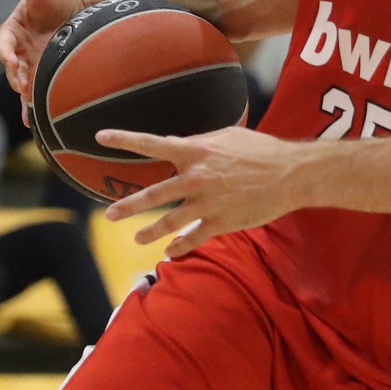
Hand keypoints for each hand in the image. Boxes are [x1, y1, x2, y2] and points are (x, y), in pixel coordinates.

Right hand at [0, 0, 87, 103]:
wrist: (78, 5)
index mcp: (14, 27)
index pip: (4, 41)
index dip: (5, 51)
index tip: (10, 59)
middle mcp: (19, 46)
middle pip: (11, 65)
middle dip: (14, 76)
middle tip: (21, 86)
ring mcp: (30, 60)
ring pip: (21, 81)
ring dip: (23, 96)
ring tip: (28, 111)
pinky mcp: (43, 70)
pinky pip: (34, 89)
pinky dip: (33, 104)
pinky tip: (33, 121)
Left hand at [99, 126, 307, 256]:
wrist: (291, 174)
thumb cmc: (261, 150)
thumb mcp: (228, 137)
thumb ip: (199, 141)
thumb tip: (174, 142)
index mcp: (196, 151)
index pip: (152, 143)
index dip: (124, 140)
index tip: (100, 136)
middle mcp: (196, 177)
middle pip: (153, 193)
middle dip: (128, 206)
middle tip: (109, 215)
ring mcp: (207, 203)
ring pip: (170, 222)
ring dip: (150, 232)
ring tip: (137, 238)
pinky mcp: (221, 222)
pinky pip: (193, 238)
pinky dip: (179, 247)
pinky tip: (169, 252)